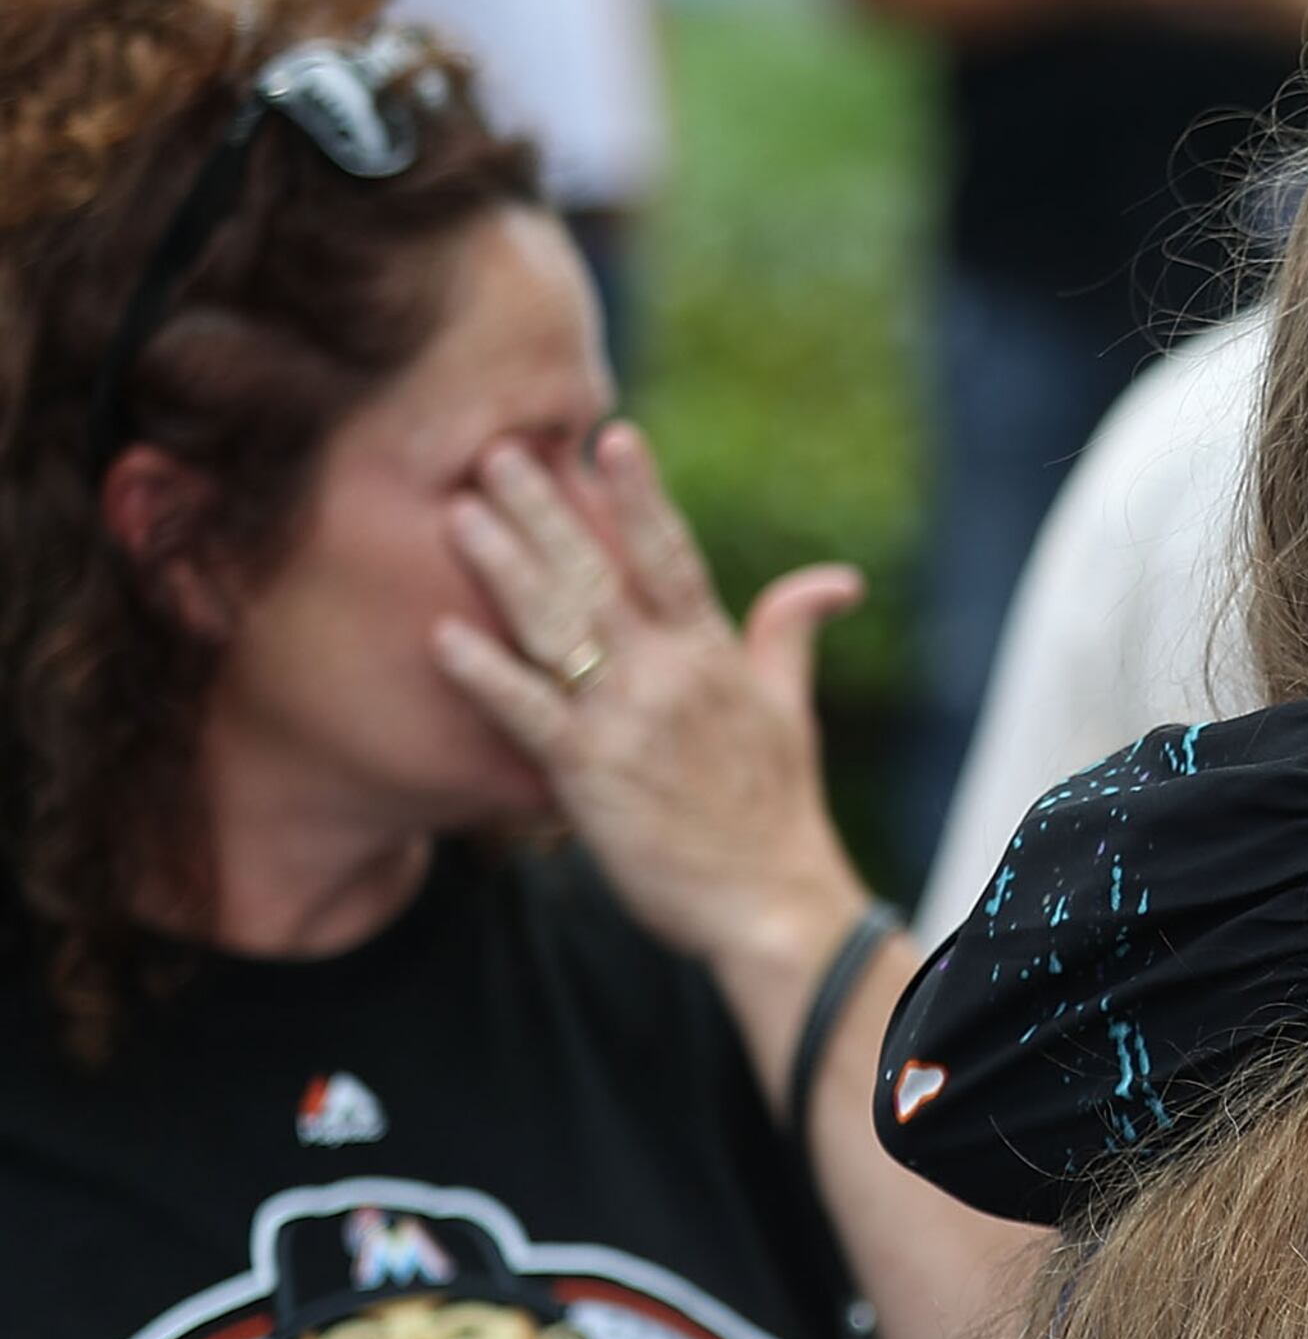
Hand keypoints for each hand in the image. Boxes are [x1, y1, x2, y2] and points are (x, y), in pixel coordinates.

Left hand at [430, 422, 869, 977]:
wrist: (769, 902)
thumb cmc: (777, 810)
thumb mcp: (789, 709)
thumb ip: (789, 633)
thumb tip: (835, 580)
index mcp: (714, 653)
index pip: (672, 555)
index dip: (639, 495)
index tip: (609, 436)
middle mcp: (669, 676)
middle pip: (597, 574)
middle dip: (544, 510)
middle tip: (494, 451)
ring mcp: (626, 723)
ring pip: (556, 627)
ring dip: (504, 568)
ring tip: (459, 514)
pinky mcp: (589, 776)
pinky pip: (527, 713)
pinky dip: (485, 673)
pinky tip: (441, 635)